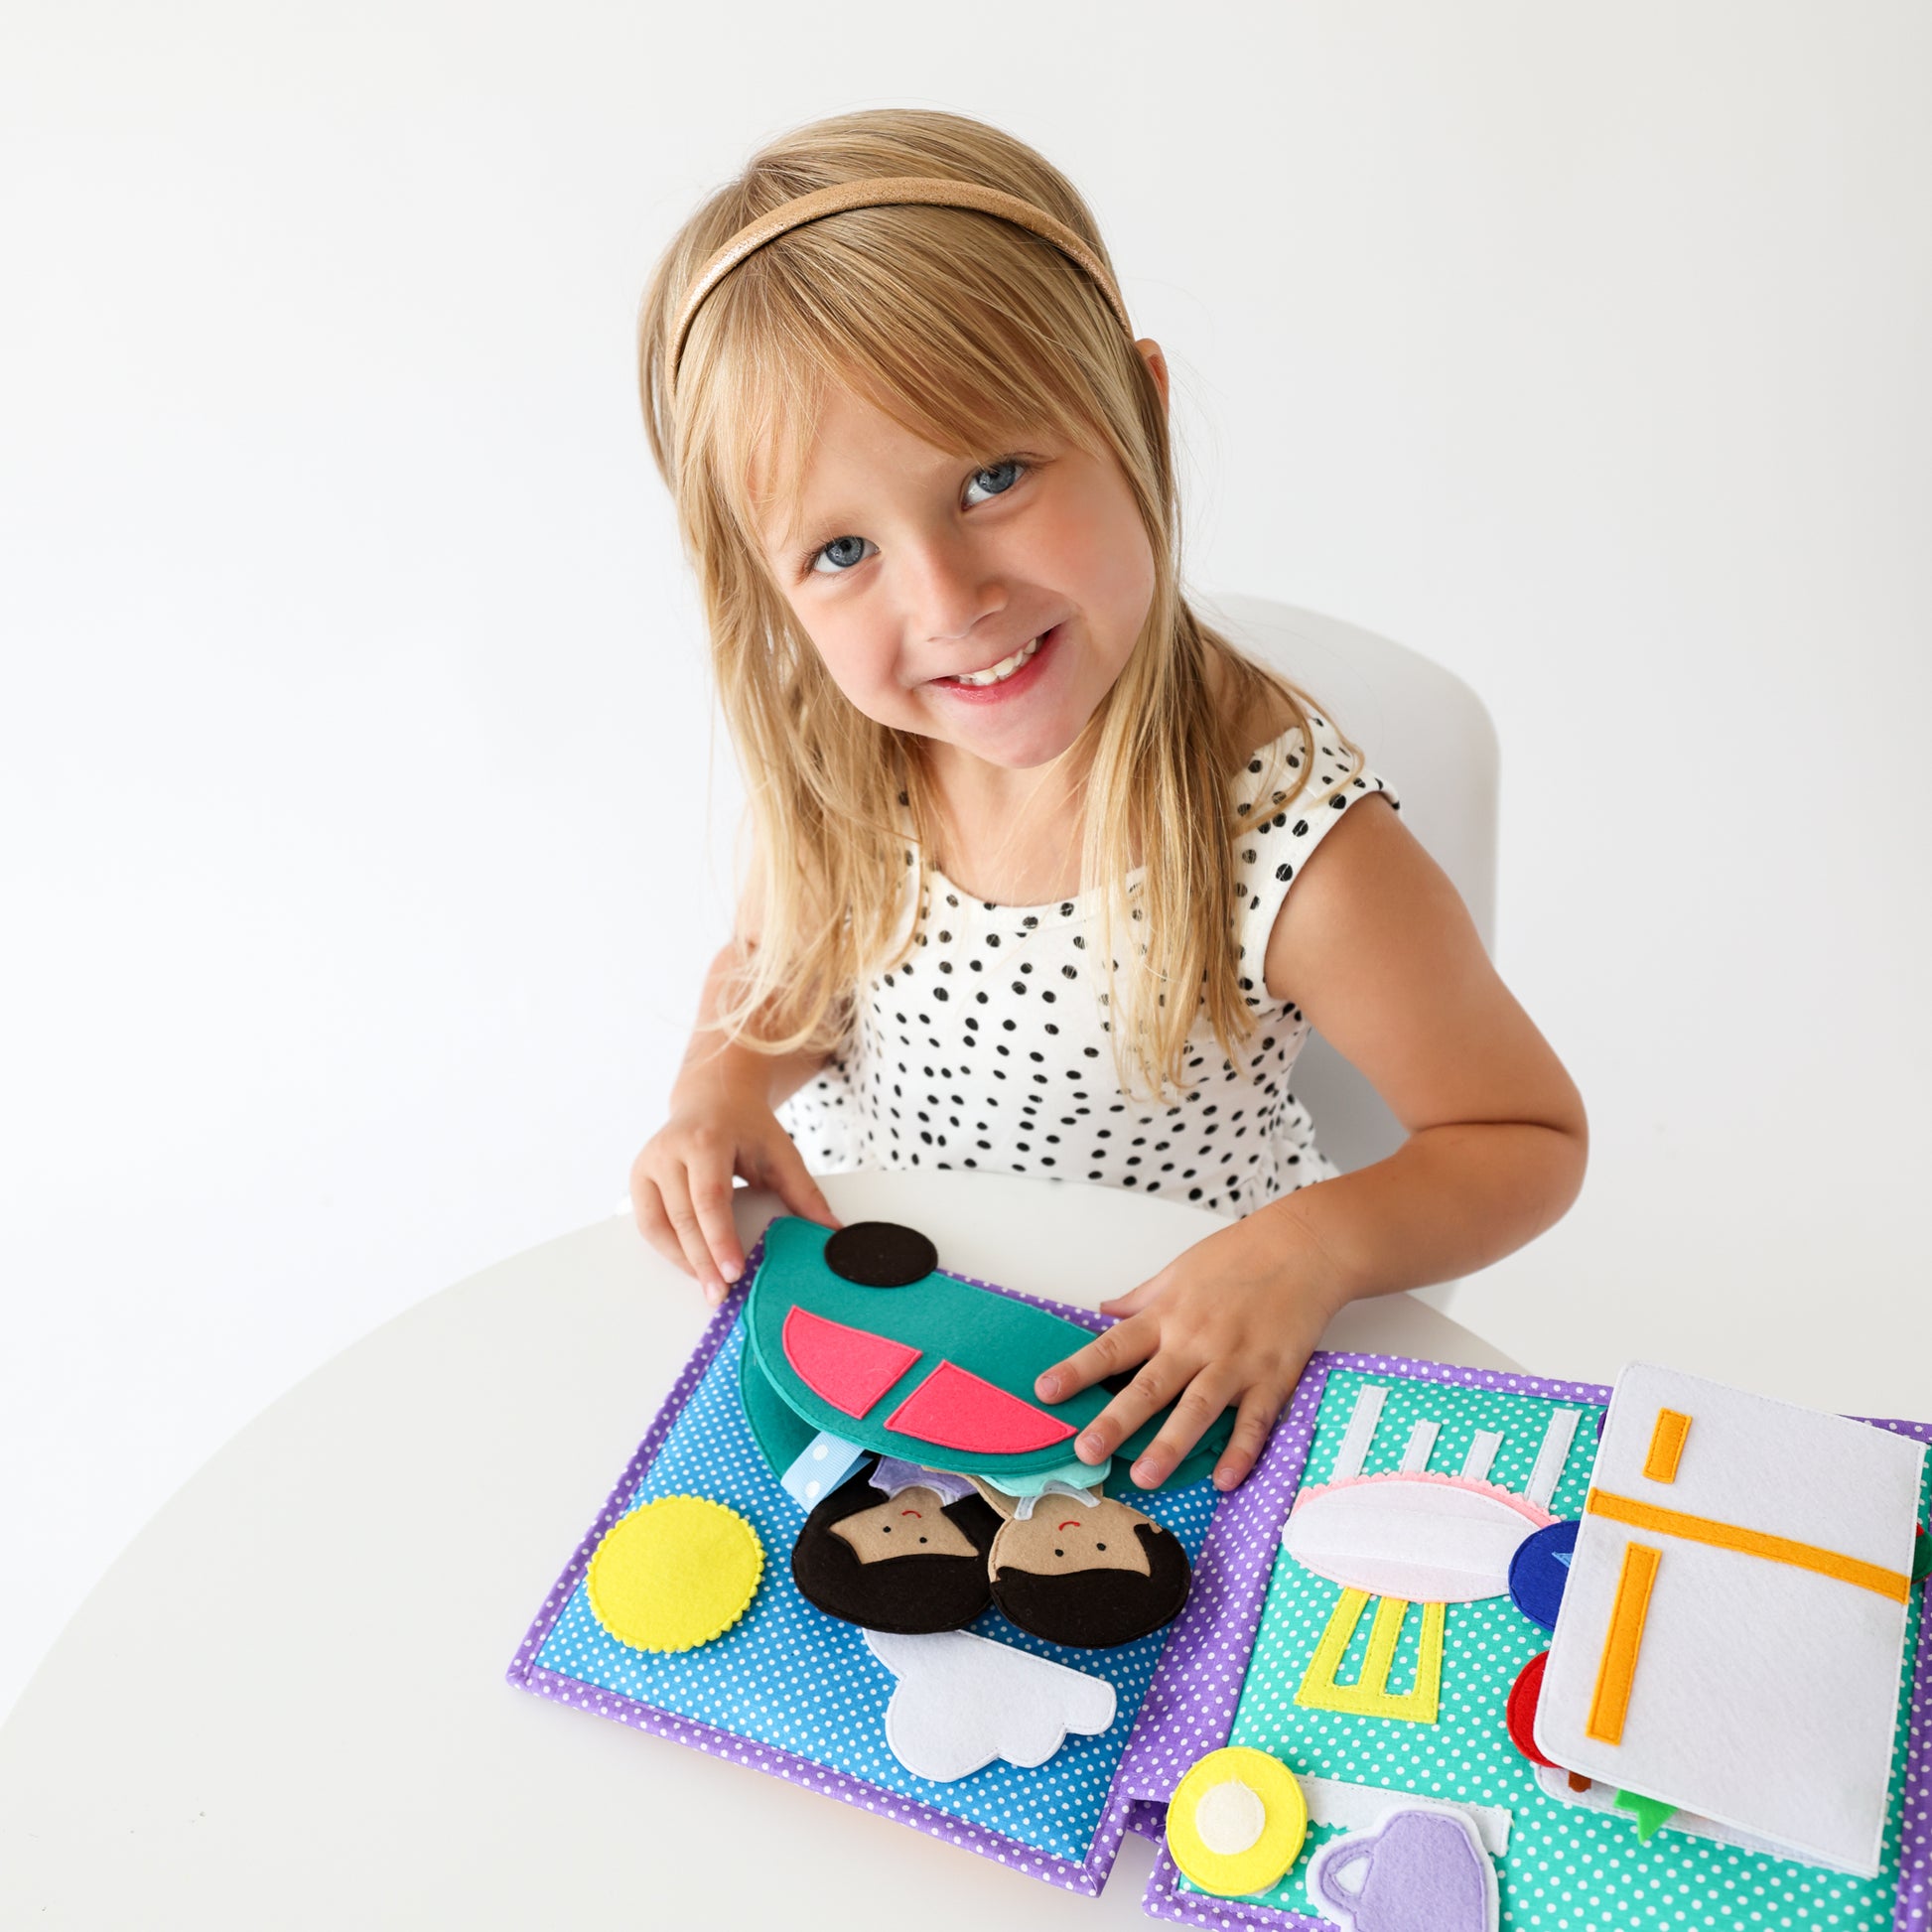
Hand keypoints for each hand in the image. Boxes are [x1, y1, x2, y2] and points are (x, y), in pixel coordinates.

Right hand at [630, 1084, 840, 1305]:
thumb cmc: (748, 1127)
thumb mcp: (780, 1152)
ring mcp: (648, 1163)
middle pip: (683, 1216)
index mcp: (706, 1139)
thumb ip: (804, 1192)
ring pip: (658, 1224)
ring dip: (683, 1261)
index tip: (734, 1273)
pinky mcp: (638, 1176)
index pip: (710, 1198)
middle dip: (702, 1261)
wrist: (713, 1098)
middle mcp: (670, 1150)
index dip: (720, 1239)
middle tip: (721, 1294)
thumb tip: (832, 1232)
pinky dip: (668, 1249)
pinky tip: (691, 1264)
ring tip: (708, 1285)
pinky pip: (647, 1223)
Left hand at [1033, 1204, 1351, 1491]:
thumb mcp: (1178, 1270)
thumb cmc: (1238, 1256)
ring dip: (1172, 1444)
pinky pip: (1255, 1419)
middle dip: (1116, 1421)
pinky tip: (1225, 1479)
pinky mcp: (1274, 1375)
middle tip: (1085, 1452)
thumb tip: (1101, 1311)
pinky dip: (1242, 1449)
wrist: (1303, 1247)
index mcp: (1166, 1315)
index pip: (1113, 1347)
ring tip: (1145, 1477)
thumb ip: (1139, 1299)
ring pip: (1198, 1408)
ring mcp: (1236, 1361)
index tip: (1045, 1392)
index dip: (1078, 1370)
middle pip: (1149, 1386)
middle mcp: (1196, 1341)